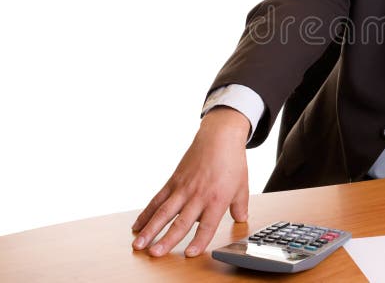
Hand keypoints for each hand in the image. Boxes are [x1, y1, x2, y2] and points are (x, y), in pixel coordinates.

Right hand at [131, 107, 249, 256]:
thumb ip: (240, 206)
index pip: (207, 225)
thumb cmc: (232, 160)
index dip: (199, 241)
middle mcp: (198, 195)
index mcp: (217, 199)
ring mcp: (183, 188)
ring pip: (164, 212)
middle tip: (155, 253)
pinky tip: (137, 225)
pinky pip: (157, 199)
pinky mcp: (173, 181)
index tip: (189, 254)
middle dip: (167, 239)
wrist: (219, 136)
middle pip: (181, 222)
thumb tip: (241, 219)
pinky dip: (146, 213)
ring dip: (150, 229)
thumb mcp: (242, 185)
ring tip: (138, 244)